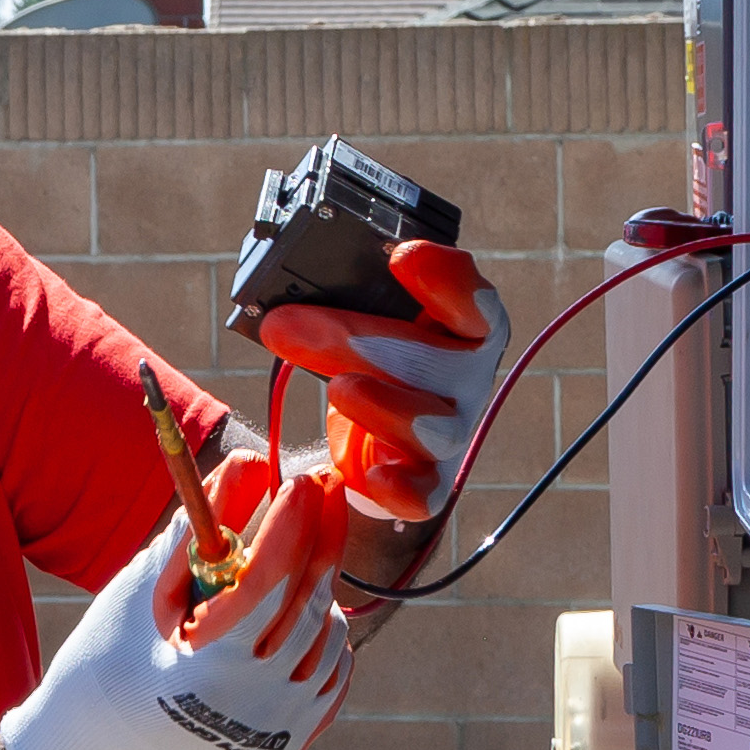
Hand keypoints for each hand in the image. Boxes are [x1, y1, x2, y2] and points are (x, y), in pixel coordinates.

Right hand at [0, 468, 353, 749]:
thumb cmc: (111, 655)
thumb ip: (197, 530)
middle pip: (308, 603)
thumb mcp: (142, 590)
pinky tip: (293, 616)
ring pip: (330, 633)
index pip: (266, 584)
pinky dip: (321, 634)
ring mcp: (279, 728)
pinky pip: (334, 670)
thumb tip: (249, 467)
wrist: (100, 749)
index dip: (290, 526)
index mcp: (207, 670)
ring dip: (314, 589)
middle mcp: (254, 706)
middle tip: (319, 487)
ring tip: (282, 570)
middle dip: (318, 537)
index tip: (302, 481)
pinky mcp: (293, 741)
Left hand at [252, 239, 509, 521]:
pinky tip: (372, 476)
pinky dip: (403, 488)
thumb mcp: (354, 322)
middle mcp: (463, 379)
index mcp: (458, 328)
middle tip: (289, 324)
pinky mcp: (425, 479)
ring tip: (339, 389)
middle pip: (438, 358)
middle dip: (362, 338)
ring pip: (434, 425)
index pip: (474, 301)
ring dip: (385, 405)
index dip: (446, 279)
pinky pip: (425, 492)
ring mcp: (448, 431)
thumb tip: (275, 311)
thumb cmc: (368, 361)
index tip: (402, 257)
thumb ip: (332, 307)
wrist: (369, 436)